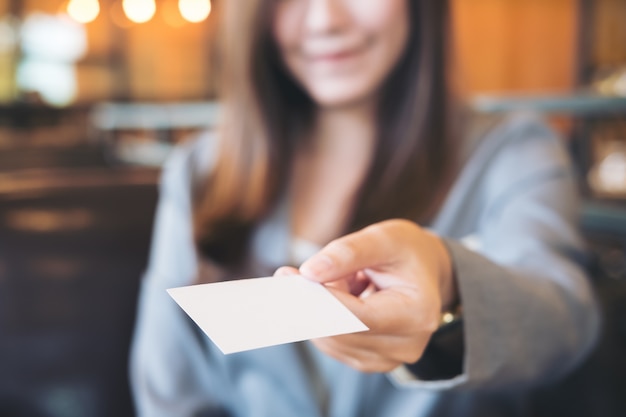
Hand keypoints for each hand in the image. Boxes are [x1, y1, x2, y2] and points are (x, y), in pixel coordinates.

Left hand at [275, 219, 455, 372]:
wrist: (423, 272)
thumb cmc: (405, 251)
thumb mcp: (384, 237)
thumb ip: (348, 252)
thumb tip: (309, 273)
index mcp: (418, 313)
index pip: (358, 316)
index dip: (322, 299)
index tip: (289, 278)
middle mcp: (406, 346)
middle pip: (340, 333)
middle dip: (311, 304)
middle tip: (288, 275)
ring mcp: (388, 360)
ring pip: (329, 340)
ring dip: (319, 310)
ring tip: (338, 278)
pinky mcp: (369, 361)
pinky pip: (331, 344)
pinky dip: (323, 320)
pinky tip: (338, 295)